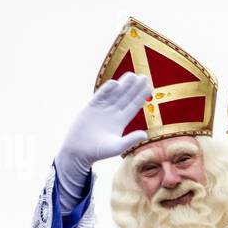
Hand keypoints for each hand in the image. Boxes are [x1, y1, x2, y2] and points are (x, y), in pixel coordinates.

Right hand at [54, 72, 151, 203]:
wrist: (78, 151)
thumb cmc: (98, 152)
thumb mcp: (117, 147)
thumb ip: (130, 140)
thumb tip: (144, 134)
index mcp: (121, 121)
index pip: (133, 106)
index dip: (141, 96)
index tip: (149, 86)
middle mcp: (112, 113)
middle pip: (126, 97)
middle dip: (134, 87)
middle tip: (144, 76)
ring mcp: (102, 109)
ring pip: (115, 94)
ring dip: (123, 85)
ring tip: (133, 75)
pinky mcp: (90, 107)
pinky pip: (100, 96)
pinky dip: (107, 90)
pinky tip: (115, 83)